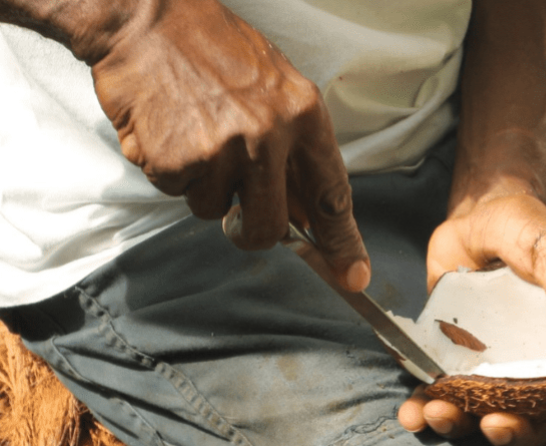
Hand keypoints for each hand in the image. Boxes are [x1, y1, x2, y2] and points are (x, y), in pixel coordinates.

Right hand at [90, 0, 369, 290]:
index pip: (332, 195)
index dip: (342, 242)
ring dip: (205, 186)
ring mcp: (221, 150)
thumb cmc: (216, 51)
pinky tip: (171, 132)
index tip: (353, 276)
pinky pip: (178, 193)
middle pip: (270, 226)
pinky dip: (172, 172)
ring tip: (195, 136)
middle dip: (252, 232)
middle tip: (239, 219)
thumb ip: (295, 151)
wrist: (149, 18)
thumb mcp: (276, 88)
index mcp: (303, 115)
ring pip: (215, 210)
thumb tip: (305, 213)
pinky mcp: (177, 160)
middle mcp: (268, 136)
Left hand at [399, 188, 545, 445]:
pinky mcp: (454, 363)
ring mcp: (494, 370)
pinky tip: (411, 414)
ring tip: (439, 415)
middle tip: (496, 424)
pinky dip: (424, 411)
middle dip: (517, 433)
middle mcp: (536, 368)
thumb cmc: (526, 230)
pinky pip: (441, 396)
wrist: (475, 219)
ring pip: (484, 416)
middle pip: (537, 422)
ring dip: (462, 427)